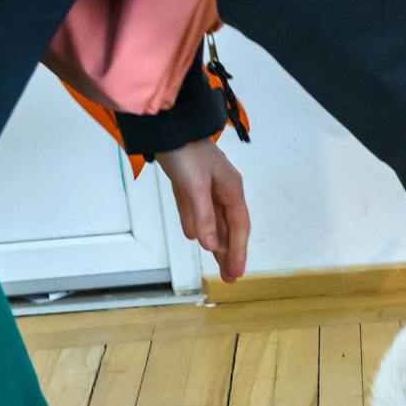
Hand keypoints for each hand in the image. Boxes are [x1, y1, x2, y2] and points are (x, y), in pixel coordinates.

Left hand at [156, 139, 249, 282]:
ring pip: (214, 221)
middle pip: (229, 227)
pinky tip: (195, 238)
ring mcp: (206, 188)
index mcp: (231, 190)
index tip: (236, 273)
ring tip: (218, 264)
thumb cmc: (186, 154)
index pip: (239, 227)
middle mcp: (223, 191)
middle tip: (229, 277)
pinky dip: (197, 225)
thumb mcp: (195, 187)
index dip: (239, 251)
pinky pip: (196, 211)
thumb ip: (203, 217)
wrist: (166, 127)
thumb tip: (210, 246)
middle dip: (230, 252)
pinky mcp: (189, 184)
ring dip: (216, 242)